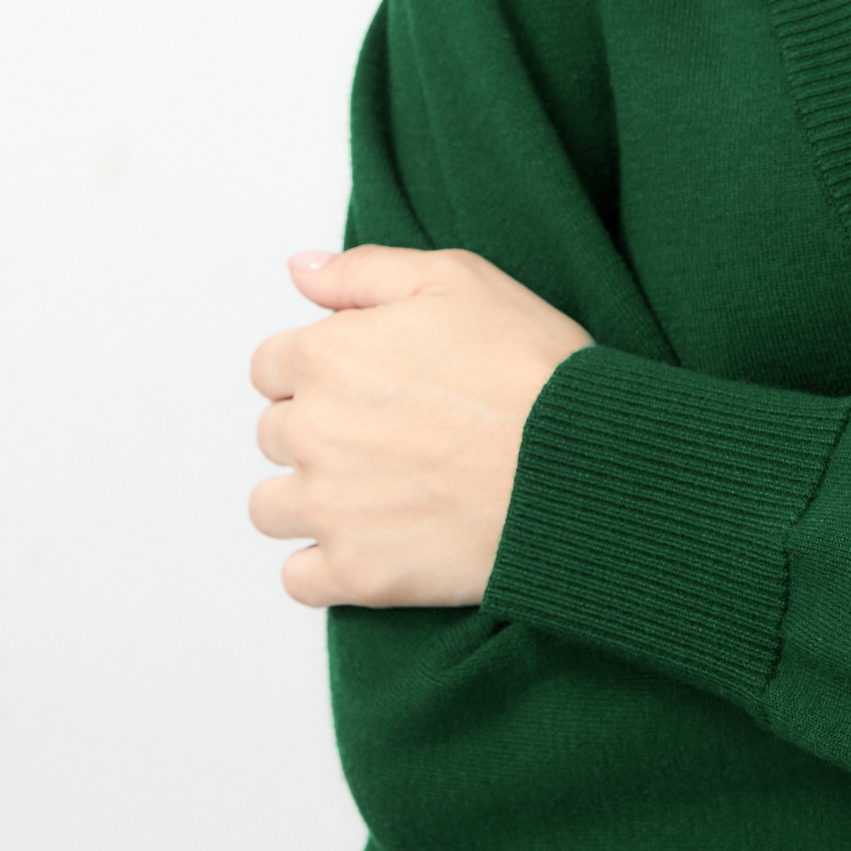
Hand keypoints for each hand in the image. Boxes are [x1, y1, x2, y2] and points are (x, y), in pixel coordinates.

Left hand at [249, 245, 592, 608]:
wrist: (579, 460)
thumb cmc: (530, 366)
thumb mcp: (457, 279)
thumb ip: (364, 271)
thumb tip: (300, 271)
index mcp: (328, 355)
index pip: (271, 365)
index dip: (319, 367)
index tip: (366, 380)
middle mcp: (312, 432)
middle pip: (273, 434)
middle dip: (318, 430)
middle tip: (388, 431)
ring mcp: (329, 508)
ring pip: (271, 508)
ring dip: (311, 499)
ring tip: (378, 489)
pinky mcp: (355, 574)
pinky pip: (298, 580)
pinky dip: (326, 566)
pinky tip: (375, 540)